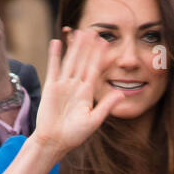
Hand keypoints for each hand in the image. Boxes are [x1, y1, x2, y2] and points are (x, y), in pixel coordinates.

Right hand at [31, 30, 123, 160]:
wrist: (54, 142)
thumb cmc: (74, 135)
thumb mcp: (94, 120)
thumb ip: (106, 106)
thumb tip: (122, 93)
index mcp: (87, 93)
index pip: (95, 70)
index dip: (100, 57)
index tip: (107, 44)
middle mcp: (76, 86)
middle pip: (83, 62)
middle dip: (89, 48)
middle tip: (94, 31)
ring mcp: (63, 85)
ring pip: (70, 61)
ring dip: (75, 47)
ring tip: (78, 32)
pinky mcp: (51, 87)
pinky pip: (54, 67)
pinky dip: (55, 55)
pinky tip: (56, 42)